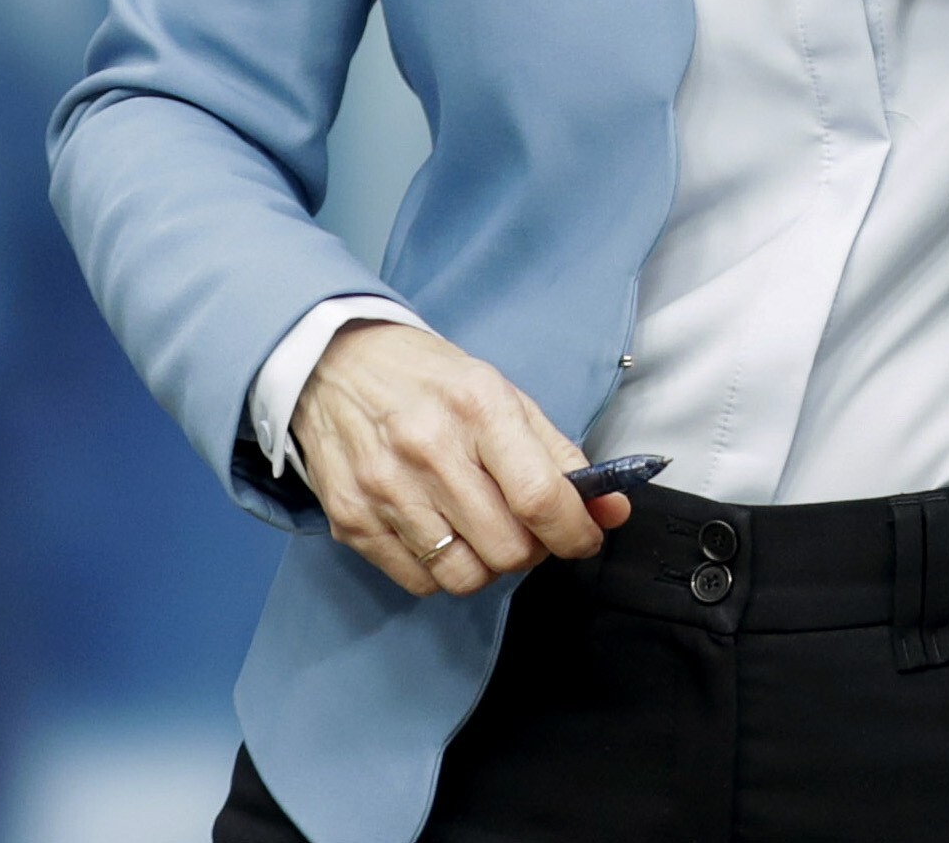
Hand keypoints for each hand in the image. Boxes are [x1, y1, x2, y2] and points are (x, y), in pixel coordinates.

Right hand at [296, 319, 620, 596]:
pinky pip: (420, 581)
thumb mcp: (505, 396)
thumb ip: (561, 455)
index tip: (587, 537)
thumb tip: (611, 509)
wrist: (336, 367)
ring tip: (487, 532)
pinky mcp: (352, 522)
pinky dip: (445, 571)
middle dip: (535, 549)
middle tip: (532, 529)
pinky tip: (446, 536)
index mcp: (479, 410)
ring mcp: (385, 492)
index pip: (539, 496)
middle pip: (507, 548)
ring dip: (490, 565)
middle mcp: (428, 453)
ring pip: (464, 576)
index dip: (575, 531)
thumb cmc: (431, 382)